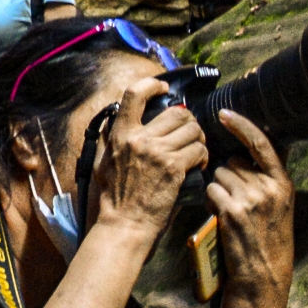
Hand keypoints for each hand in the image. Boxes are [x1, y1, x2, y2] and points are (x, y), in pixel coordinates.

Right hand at [84, 73, 208, 249]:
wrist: (125, 224)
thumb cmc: (114, 196)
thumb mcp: (104, 161)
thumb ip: (112, 139)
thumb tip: (118, 121)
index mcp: (120, 134)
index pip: (134, 93)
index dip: (152, 84)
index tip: (162, 88)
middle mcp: (139, 138)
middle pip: (177, 112)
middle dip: (188, 120)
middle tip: (189, 132)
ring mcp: (158, 152)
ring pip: (192, 130)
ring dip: (199, 139)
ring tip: (196, 149)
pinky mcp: (175, 168)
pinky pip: (199, 151)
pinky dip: (203, 157)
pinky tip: (198, 165)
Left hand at [205, 111, 294, 299]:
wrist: (263, 273)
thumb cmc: (268, 238)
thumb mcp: (279, 205)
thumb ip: (267, 178)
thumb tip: (248, 150)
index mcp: (282, 183)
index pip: (261, 143)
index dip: (241, 125)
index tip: (225, 113)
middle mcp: (269, 188)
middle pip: (233, 161)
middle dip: (228, 175)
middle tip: (235, 199)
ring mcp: (251, 199)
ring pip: (219, 175)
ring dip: (218, 188)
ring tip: (229, 210)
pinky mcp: (232, 211)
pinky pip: (211, 190)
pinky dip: (211, 201)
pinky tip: (220, 216)